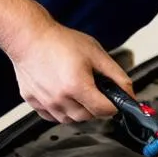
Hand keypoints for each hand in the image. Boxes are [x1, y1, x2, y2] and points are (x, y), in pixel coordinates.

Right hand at [7, 18, 132, 123]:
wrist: (28, 37)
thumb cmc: (58, 41)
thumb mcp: (95, 53)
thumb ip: (116, 75)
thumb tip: (129, 92)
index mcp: (77, 86)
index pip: (104, 110)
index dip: (113, 105)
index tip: (113, 99)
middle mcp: (60, 98)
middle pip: (88, 117)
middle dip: (95, 106)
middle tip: (93, 89)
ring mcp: (45, 102)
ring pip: (70, 119)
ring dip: (78, 110)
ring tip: (77, 89)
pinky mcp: (33, 102)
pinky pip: (53, 116)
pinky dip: (61, 110)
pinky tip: (62, 93)